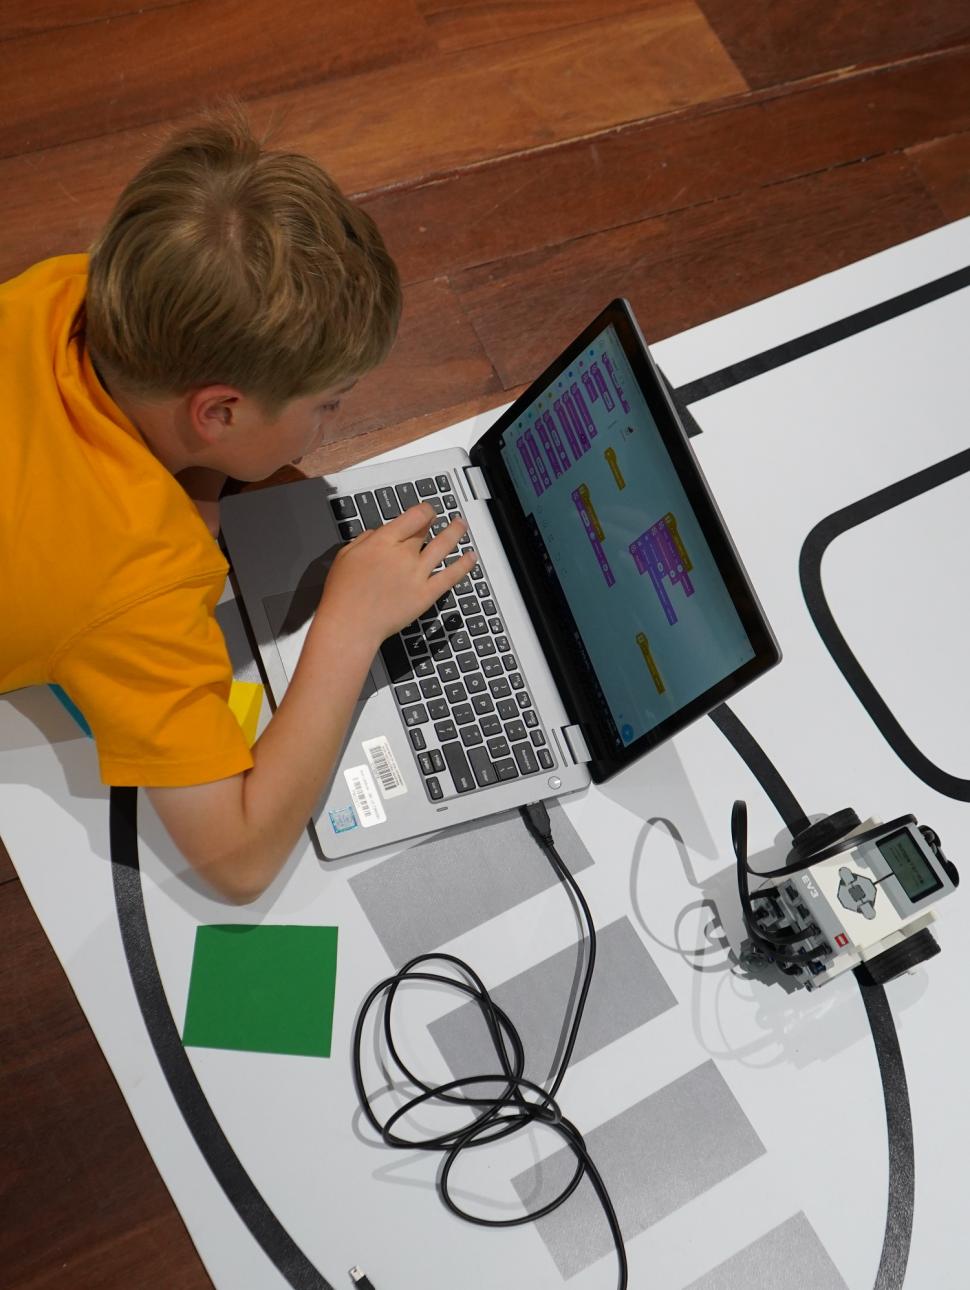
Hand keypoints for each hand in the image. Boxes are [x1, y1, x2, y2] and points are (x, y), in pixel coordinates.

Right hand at [316, 502, 478, 648]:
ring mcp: (417, 574)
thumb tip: (378, 532)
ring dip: (456, 532)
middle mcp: (404, 554)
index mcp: (383, 541)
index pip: (413, 517)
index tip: (427, 511)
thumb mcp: (345, 556)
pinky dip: (464, 565)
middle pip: (426, 530)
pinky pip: (450, 576)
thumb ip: (365, 540)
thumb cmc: (342, 594)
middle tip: (443, 518)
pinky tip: (471, 557)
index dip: (424, 511)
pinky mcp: (426, 594)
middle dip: (435, 521)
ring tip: (462, 525)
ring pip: (444, 546)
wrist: (350, 624)